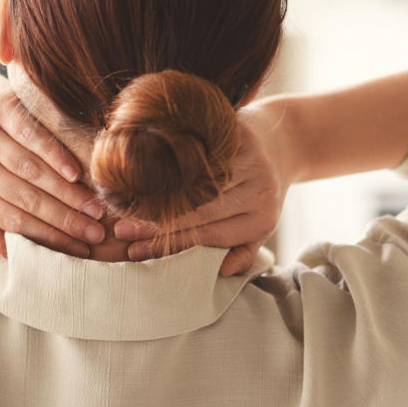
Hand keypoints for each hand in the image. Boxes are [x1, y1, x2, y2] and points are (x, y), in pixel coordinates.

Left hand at [0, 67, 105, 257]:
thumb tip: (11, 254)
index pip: (13, 221)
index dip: (48, 238)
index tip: (80, 250)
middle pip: (25, 198)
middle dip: (64, 220)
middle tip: (96, 232)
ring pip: (31, 171)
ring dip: (66, 192)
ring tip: (94, 207)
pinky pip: (30, 135)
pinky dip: (54, 155)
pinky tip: (76, 172)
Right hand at [112, 96, 297, 276]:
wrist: (286, 138)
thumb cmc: (263, 186)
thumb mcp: (261, 223)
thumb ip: (243, 249)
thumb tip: (221, 272)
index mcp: (261, 219)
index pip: (207, 237)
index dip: (169, 245)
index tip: (136, 251)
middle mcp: (258, 192)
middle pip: (198, 213)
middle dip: (155, 225)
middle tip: (121, 231)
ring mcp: (249, 161)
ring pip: (193, 184)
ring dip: (157, 194)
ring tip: (125, 205)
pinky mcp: (239, 134)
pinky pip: (197, 152)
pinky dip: (169, 159)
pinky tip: (143, 168)